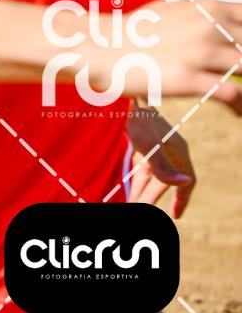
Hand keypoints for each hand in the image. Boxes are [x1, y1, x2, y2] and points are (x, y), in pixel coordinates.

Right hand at [84, 0, 241, 114]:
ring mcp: (200, 53)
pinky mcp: (189, 80)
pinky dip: (240, 105)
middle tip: (239, 71)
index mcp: (208, 8)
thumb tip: (215, 20)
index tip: (241, 50)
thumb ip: (200, 16)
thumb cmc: (133, 31)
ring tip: (241, 98)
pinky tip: (236, 111)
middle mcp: (209, 27)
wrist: (102, 47)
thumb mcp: (171, 11)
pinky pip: (232, 93)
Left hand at [126, 103, 194, 218]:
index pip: (188, 181)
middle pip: (166, 181)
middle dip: (154, 198)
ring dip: (144, 191)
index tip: (175, 214)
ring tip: (133, 205)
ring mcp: (158, 147)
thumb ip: (164, 167)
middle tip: (141, 212)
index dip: (182, 198)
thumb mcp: (150, 145)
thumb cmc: (138, 120)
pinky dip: (139, 180)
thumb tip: (185, 183)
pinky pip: (145, 168)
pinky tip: (131, 188)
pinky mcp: (145, 144)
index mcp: (178, 150)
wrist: (124, 98)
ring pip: (154, 176)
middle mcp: (171, 150)